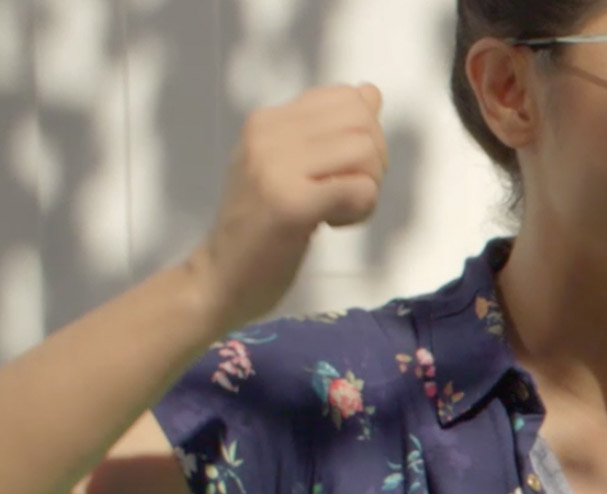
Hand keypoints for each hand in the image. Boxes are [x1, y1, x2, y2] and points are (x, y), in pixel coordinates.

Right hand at [187, 84, 387, 331]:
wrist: (220, 278)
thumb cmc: (262, 227)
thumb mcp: (290, 166)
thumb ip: (327, 130)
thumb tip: (370, 92)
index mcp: (266, 120)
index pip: (348, 98)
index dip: (364, 134)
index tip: (342, 169)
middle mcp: (267, 134)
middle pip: (363, 122)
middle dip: (374, 162)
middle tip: (347, 194)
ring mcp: (275, 167)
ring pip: (366, 153)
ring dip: (368, 189)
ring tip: (337, 211)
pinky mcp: (291, 204)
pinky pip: (360, 189)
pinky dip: (361, 210)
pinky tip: (331, 224)